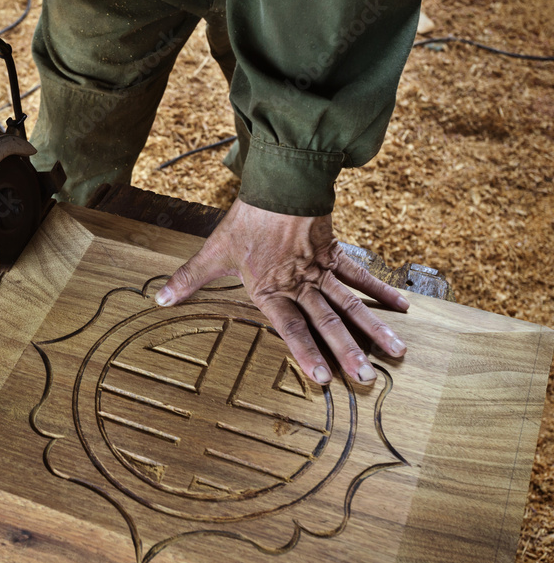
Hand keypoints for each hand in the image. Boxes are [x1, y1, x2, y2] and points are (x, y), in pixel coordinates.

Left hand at [155, 198, 408, 384]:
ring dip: (373, 328)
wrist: (277, 184)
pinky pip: (361, 276)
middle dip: (347, 351)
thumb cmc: (245, 221)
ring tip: (397, 352)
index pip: (290, 327)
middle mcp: (300, 284)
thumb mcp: (213, 252)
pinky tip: (402, 309)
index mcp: (270, 289)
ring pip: (350, 303)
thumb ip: (188, 279)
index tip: (323, 378)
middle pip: (327, 321)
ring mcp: (321, 270)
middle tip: (365, 377)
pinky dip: (381, 291)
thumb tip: (159, 299)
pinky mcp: (334, 254)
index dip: (306, 353)